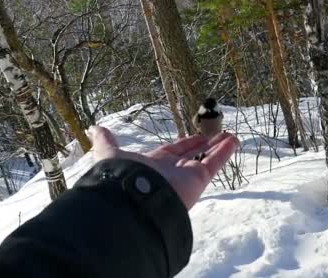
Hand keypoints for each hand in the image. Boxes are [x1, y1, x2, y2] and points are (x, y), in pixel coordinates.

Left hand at [86, 126, 239, 209]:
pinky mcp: (198, 179)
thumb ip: (105, 141)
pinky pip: (214, 163)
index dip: (184, 144)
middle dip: (203, 146)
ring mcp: (186, 175)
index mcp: (153, 164)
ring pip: (206, 158)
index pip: (172, 152)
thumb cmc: (122, 175)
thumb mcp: (110, 153)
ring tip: (230, 136)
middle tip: (216, 136)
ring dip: (218, 146)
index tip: (195, 138)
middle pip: (192, 154)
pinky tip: (234, 140)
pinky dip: (224, 152)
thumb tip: (93, 128)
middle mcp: (171, 171)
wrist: (134, 200)